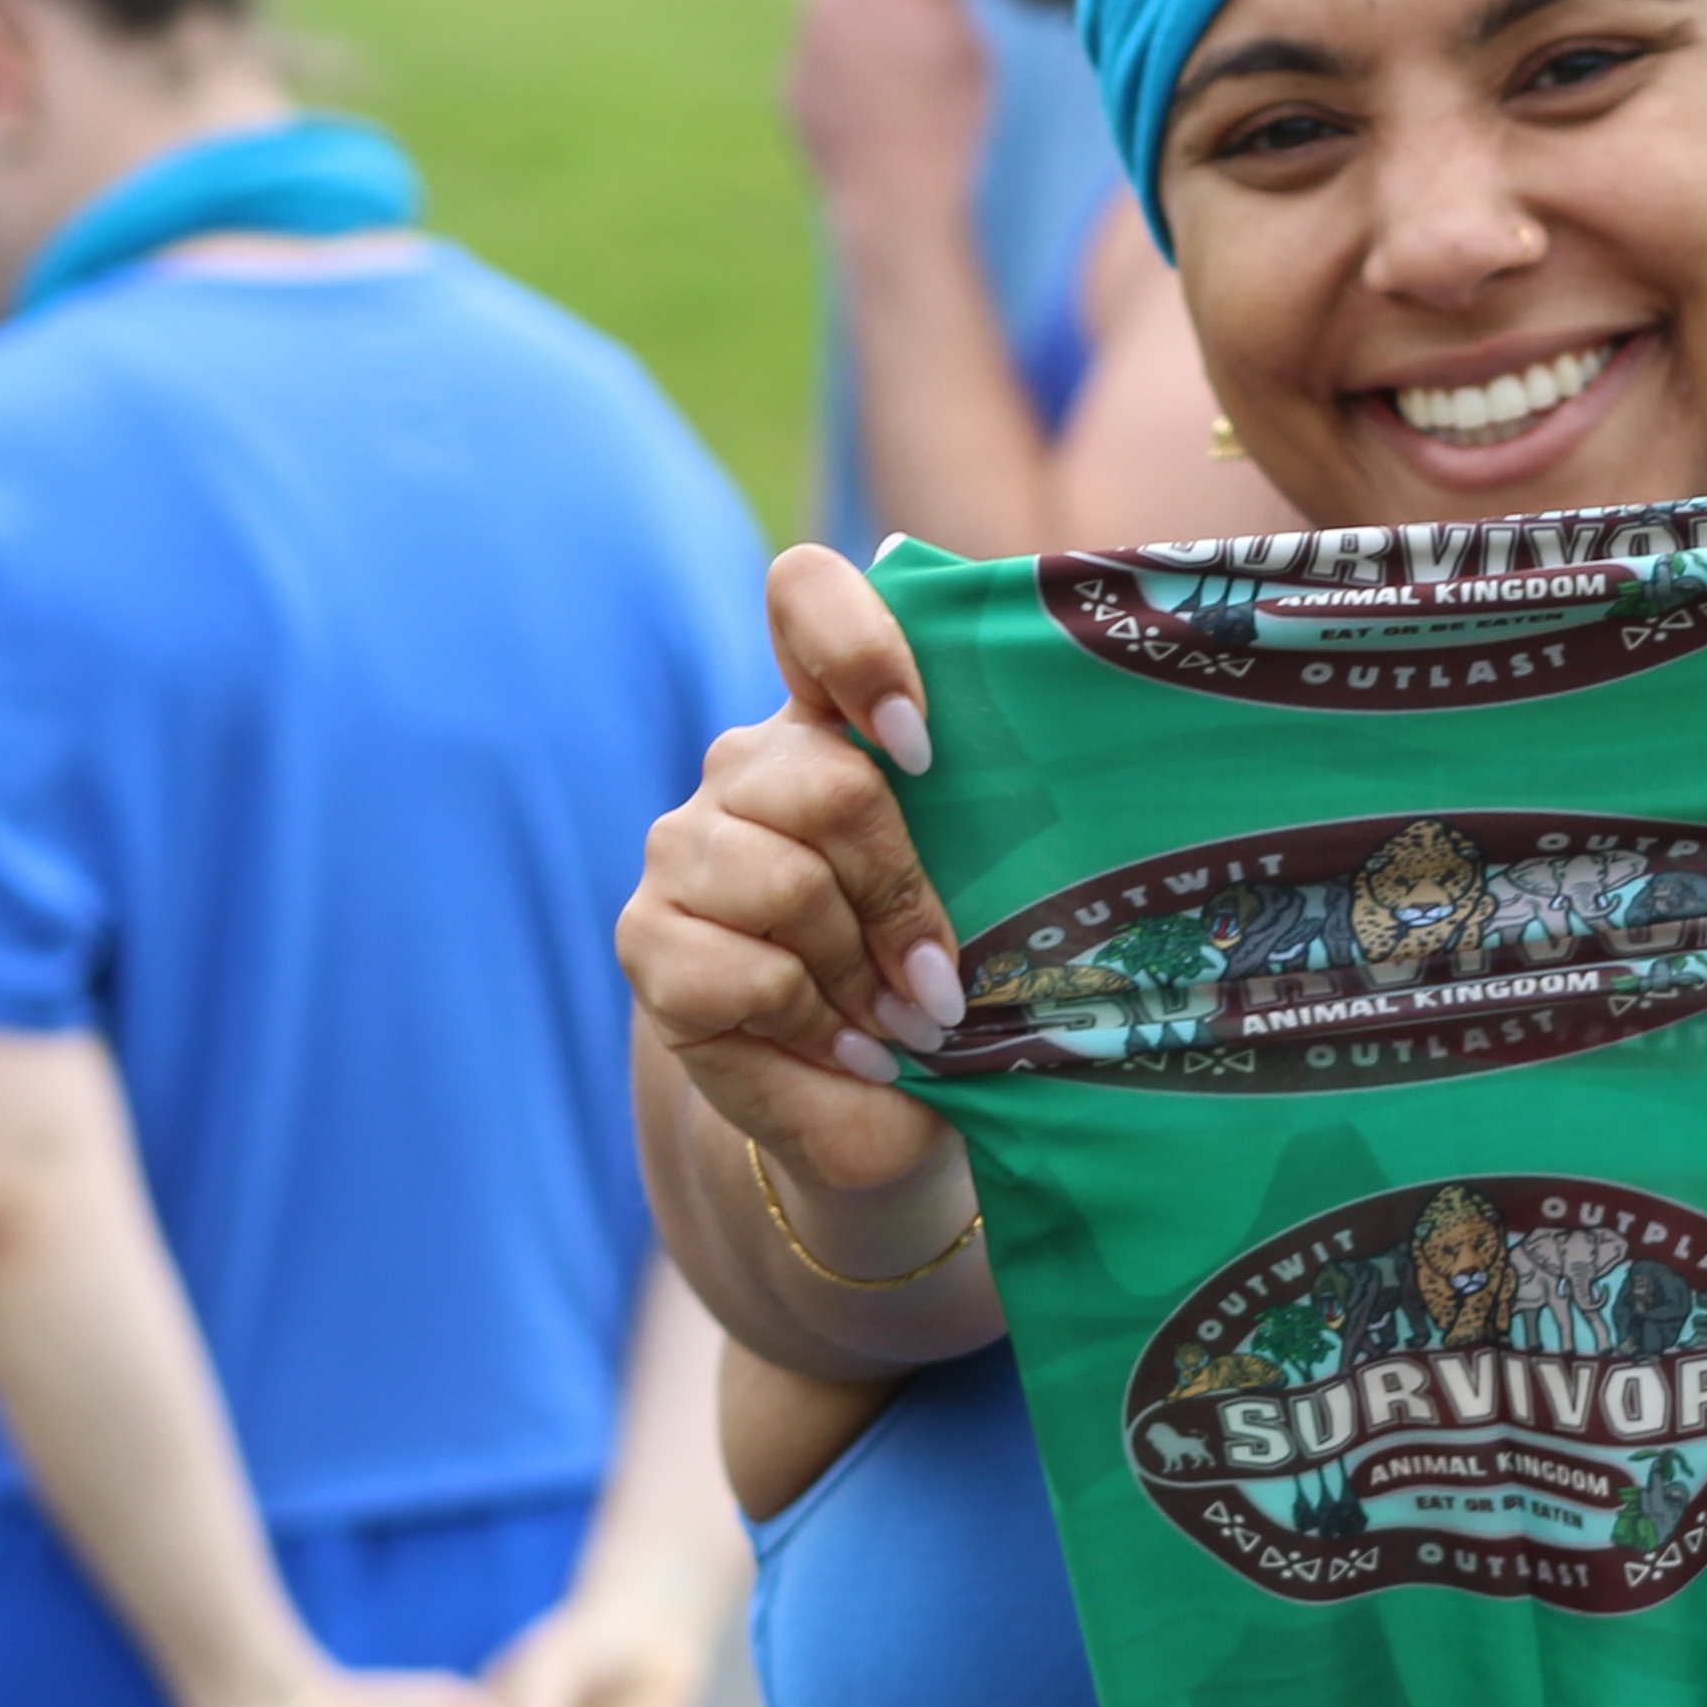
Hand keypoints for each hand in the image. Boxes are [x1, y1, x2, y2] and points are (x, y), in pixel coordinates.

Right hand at [616, 545, 973, 1208]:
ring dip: (860, 972)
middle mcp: (746, 768)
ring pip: (785, 881)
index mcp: (830, 722)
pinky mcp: (649, 940)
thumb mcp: (983, 888)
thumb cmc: (945, 979)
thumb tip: (1056, 745)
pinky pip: (742, 969)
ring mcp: (683, 848)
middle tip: (941, 980)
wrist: (881, 1108)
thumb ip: (992, 804)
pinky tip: (843, 1050)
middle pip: (828, 782)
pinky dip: (812, 1026)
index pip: (806, 597)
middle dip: (902, 896)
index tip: (921, 743)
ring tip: (898, 1022)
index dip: (859, 646)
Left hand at [784, 0, 992, 246]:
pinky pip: (815, 54)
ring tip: (904, 41)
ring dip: (863, 10)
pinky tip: (875, 86)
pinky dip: (842, 57)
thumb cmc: (947, 116)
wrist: (894, 195)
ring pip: (830, 4)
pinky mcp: (789, 86)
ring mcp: (800, 43)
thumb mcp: (969, 39)